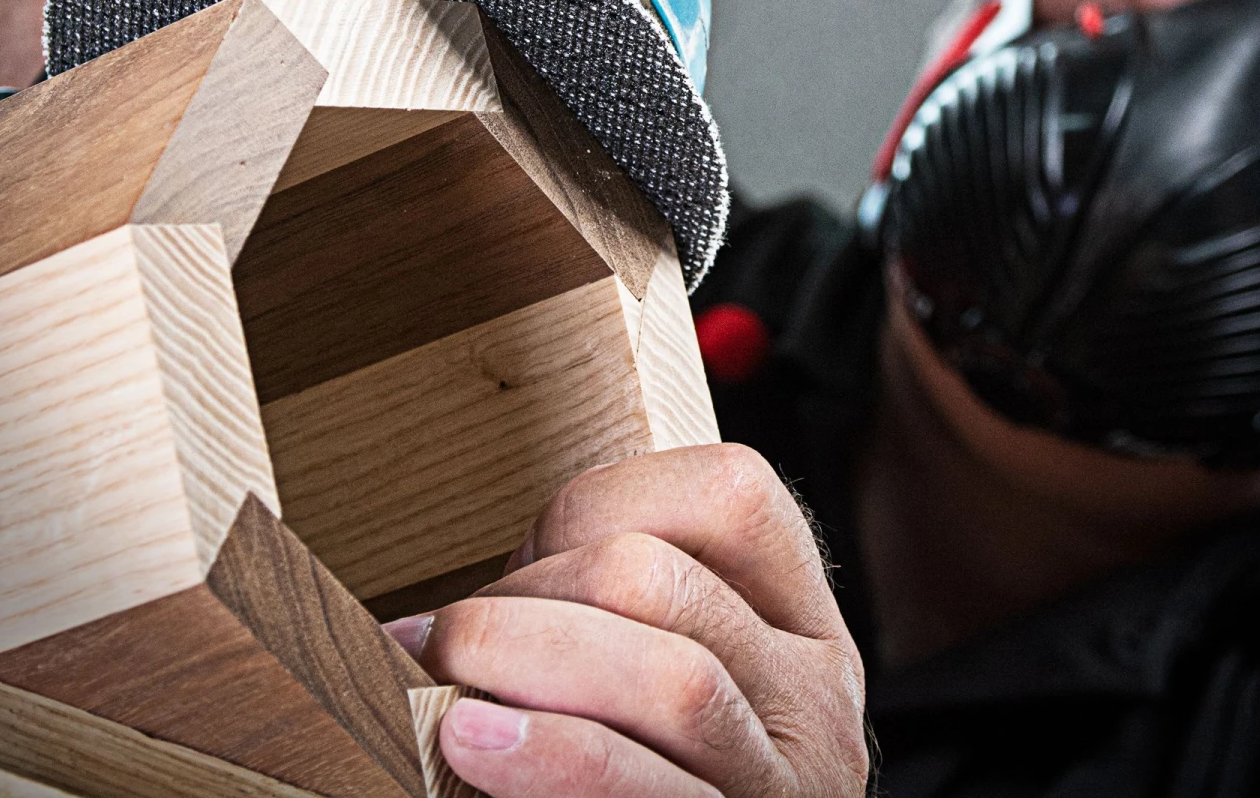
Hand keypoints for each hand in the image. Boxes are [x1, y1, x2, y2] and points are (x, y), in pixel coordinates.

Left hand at [387, 445, 867, 796]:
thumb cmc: (647, 767)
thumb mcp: (666, 666)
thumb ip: (612, 611)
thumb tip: (456, 599)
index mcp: (801, 615)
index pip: (729, 491)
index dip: (602, 502)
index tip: (527, 552)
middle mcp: (816, 692)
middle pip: (666, 581)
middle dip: (535, 588)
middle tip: (453, 631)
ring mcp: (786, 781)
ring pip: (670, 680)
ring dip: (525, 657)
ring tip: (442, 669)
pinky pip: (636, 779)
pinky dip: (545, 751)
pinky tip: (467, 737)